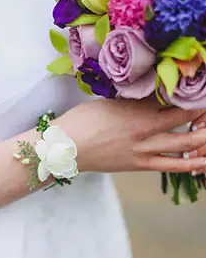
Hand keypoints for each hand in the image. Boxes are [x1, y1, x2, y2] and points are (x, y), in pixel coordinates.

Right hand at [57, 98, 205, 172]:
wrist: (66, 148)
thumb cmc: (81, 121)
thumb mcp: (108, 104)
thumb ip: (133, 103)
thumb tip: (151, 100)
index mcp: (137, 111)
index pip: (173, 100)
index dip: (192, 96)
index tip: (199, 92)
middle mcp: (145, 130)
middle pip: (184, 119)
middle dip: (202, 114)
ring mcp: (144, 150)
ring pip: (184, 144)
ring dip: (203, 138)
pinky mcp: (138, 165)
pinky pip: (170, 165)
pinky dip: (189, 163)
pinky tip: (202, 162)